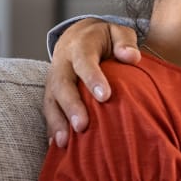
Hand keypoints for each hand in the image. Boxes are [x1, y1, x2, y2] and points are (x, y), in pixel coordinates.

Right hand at [44, 18, 139, 146]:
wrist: (78, 37)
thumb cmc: (105, 39)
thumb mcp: (118, 33)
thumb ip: (125, 42)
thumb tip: (131, 57)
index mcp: (80, 47)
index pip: (84, 62)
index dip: (92, 78)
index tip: (105, 96)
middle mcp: (62, 64)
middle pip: (62, 85)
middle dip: (71, 106)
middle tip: (82, 126)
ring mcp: (53, 80)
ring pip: (51, 101)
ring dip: (57, 122)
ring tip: (65, 143)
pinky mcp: (51, 94)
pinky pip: (48, 111)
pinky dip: (51, 128)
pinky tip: (57, 147)